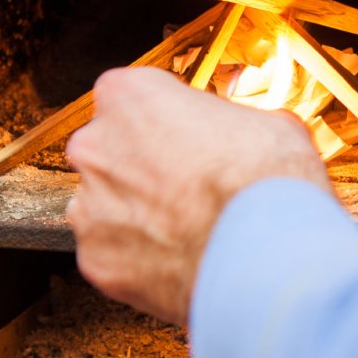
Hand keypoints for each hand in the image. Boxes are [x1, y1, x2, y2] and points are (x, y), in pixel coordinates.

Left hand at [65, 67, 329, 324]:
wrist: (267, 258)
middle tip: (188, 190)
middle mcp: (95, 146)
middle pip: (109, 153)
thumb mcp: (262, 122)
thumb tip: (236, 137)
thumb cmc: (267, 184)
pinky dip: (138, 261)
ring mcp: (90, 207)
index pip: (131, 100)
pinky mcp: (95, 259)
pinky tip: (178, 261)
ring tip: (188, 232)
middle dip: (141, 170)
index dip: (164, 123)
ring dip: (137, 216)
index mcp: (127, 96)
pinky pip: (112, 255)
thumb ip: (225, 124)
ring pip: (106, 207)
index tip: (186, 140)